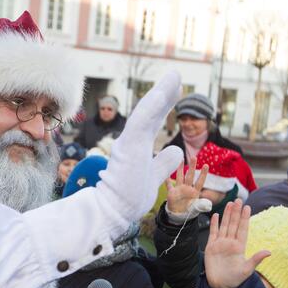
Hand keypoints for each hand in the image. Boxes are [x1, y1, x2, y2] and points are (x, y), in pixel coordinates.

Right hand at [96, 72, 183, 230]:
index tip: (176, 91)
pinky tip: (162, 93)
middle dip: (164, 94)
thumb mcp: (153, 178)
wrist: (111, 211)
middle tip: (176, 76)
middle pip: (150, 113)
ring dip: (160, 94)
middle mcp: (131, 142)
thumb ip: (163, 163)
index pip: (153, 122)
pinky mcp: (128, 147)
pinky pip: (141, 123)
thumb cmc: (127, 199)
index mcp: (137, 148)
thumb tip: (176, 150)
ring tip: (175, 77)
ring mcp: (128, 143)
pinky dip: (152, 107)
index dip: (164, 106)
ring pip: (146, 113)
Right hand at [166, 157, 209, 213]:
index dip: (203, 174)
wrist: (179, 215)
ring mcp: (179, 189)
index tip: (206, 165)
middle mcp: (187, 188)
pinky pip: (169, 185)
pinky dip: (167, 181)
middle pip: (190, 176)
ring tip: (181, 159)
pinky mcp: (172, 193)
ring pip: (180, 177)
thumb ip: (201, 206)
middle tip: (194, 157)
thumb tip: (208, 205)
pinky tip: (165, 174)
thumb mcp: (196, 209)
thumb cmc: (189, 211)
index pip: (200, 181)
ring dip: (180, 168)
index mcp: (194, 192)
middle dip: (192, 167)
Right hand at [204, 199, 270, 287]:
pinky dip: (214, 224)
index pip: (243, 229)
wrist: (221, 287)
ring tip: (230, 204)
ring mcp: (220, 244)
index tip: (247, 207)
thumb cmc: (235, 280)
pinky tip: (216, 216)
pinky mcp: (211, 247)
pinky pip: (213, 233)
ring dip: (227, 215)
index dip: (245, 218)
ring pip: (224, 226)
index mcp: (240, 247)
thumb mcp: (247, 270)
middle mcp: (230, 243)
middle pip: (234, 224)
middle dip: (236, 212)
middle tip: (238, 200)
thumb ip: (256, 259)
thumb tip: (269, 252)